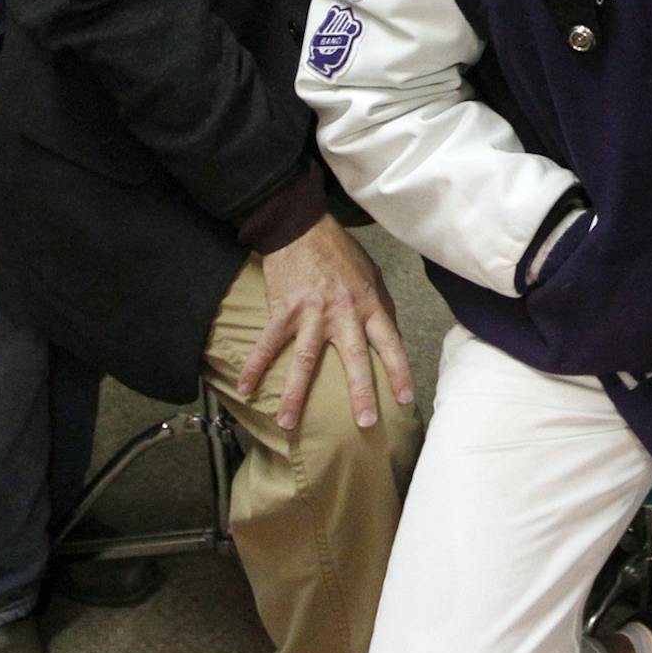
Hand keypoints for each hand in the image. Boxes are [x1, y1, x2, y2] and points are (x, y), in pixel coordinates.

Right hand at [239, 217, 415, 431]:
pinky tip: (245, 389)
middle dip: (361, 393)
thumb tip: (393, 338)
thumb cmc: (341, 254)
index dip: (399, 371)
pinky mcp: (284, 310)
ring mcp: (312, 313)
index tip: (405, 399)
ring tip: (288, 423)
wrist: (303, 228)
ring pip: (304, 360)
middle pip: (354, 359)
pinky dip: (255, 366)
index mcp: (369, 305)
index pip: (390, 343)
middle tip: (365, 423)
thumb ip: (382, 308)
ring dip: (295, 394)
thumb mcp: (373, 276)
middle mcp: (343, 313)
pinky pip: (268, 343)